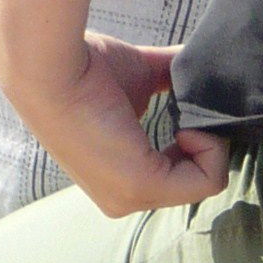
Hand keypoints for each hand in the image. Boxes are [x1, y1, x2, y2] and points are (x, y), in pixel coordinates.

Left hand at [22, 36, 226, 217]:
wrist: (51, 66)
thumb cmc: (83, 66)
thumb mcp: (140, 75)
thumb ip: (173, 77)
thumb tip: (205, 65)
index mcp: (118, 178)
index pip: (179, 174)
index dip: (197, 142)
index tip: (186, 110)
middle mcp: (122, 198)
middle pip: (195, 180)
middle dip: (207, 145)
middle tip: (193, 112)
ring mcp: (130, 198)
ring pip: (206, 182)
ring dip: (210, 144)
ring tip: (188, 116)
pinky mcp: (141, 186)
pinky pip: (208, 179)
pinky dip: (210, 147)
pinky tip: (187, 124)